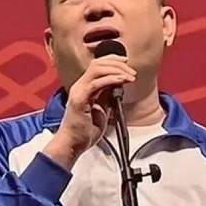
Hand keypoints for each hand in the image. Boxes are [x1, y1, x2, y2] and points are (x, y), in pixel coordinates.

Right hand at [43, 54, 135, 169]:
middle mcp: (80, 86)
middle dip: (118, 64)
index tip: (127, 64)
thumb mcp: (102, 109)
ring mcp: (78, 92)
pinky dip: (111, 80)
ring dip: (116, 70)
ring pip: (97, 70)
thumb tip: (118, 85)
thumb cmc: (85, 131)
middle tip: (132, 72)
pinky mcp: (80, 100)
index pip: (97, 65)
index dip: (113, 61)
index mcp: (84, 87)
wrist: (73, 144)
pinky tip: (122, 81)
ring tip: (130, 77)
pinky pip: (96, 84)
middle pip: (98, 64)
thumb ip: (107, 96)